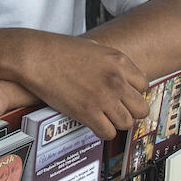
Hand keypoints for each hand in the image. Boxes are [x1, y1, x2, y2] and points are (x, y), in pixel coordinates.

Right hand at [14, 37, 149, 139]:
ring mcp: (104, 97)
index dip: (134, 93)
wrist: (36, 56)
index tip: (125, 97)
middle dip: (130, 111)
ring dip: (115, 122)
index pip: (144, 85)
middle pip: (141, 108)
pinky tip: (93, 124)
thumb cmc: (58, 50)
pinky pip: (108, 132)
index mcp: (119, 61)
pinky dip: (102, 131)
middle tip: (118, 110)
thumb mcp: (93, 48)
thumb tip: (118, 75)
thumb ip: (110, 62)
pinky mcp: (88, 112)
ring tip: (103, 117)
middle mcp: (116, 80)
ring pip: (126, 123)